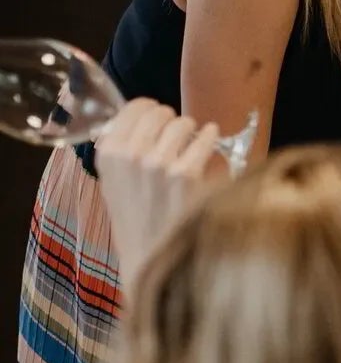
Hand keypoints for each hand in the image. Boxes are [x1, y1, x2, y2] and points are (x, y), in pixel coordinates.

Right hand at [94, 99, 224, 288]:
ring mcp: (158, 163)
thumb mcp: (114, 181)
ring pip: (183, 123)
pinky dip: (210, 136)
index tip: (159, 116)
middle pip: (160, 112)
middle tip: (178, 131)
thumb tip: (141, 117)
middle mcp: (129, 154)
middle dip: (172, 119)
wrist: (151, 254)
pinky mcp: (186, 174)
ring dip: (192, 128)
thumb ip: (121, 149)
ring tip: (193, 139)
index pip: (134, 107)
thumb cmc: (136, 218)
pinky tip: (211, 137)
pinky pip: (205, 138)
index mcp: (107, 153)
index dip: (151, 109)